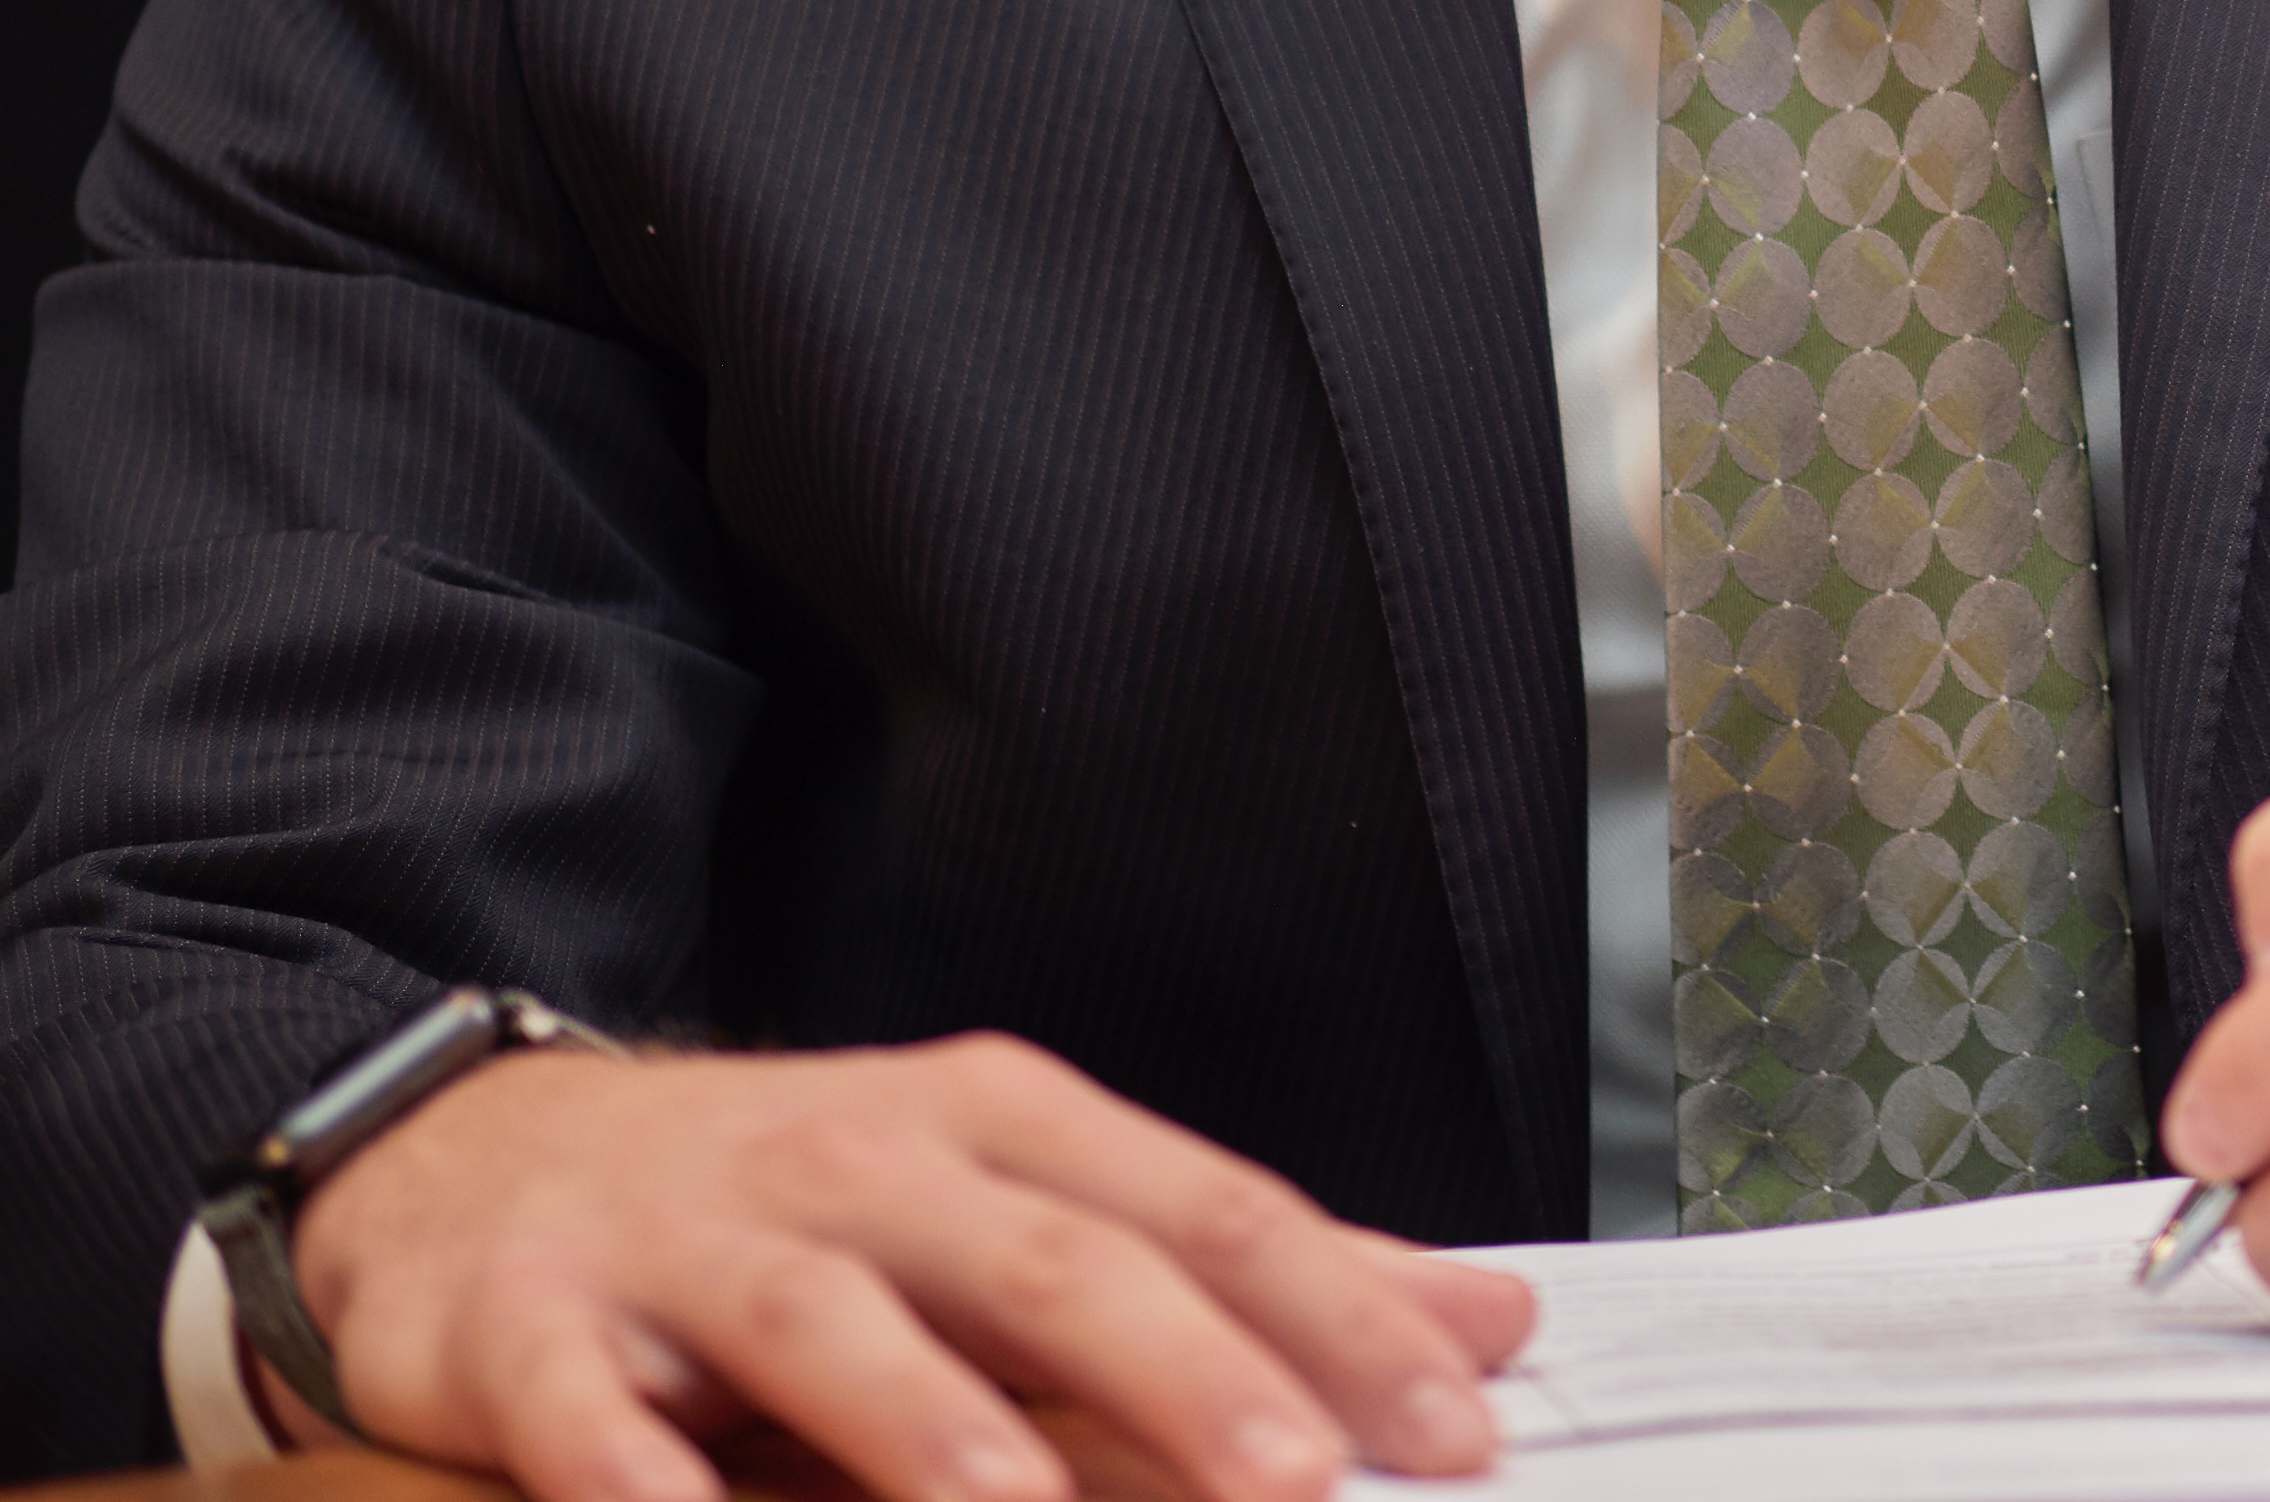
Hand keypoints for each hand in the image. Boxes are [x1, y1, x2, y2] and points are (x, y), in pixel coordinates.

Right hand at [283, 1034, 1537, 1501]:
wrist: (472, 1155)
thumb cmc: (792, 1197)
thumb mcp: (1017, 1193)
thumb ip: (1240, 1267)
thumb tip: (1479, 1317)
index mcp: (997, 1121)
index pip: (1202, 1212)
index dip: (1338, 1313)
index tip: (1457, 1419)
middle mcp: (862, 1159)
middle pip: (1049, 1258)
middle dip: (1184, 1370)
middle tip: (1300, 1478)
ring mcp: (692, 1240)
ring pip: (833, 1322)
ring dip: (936, 1425)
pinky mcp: (530, 1326)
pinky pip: (590, 1416)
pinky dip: (642, 1479)